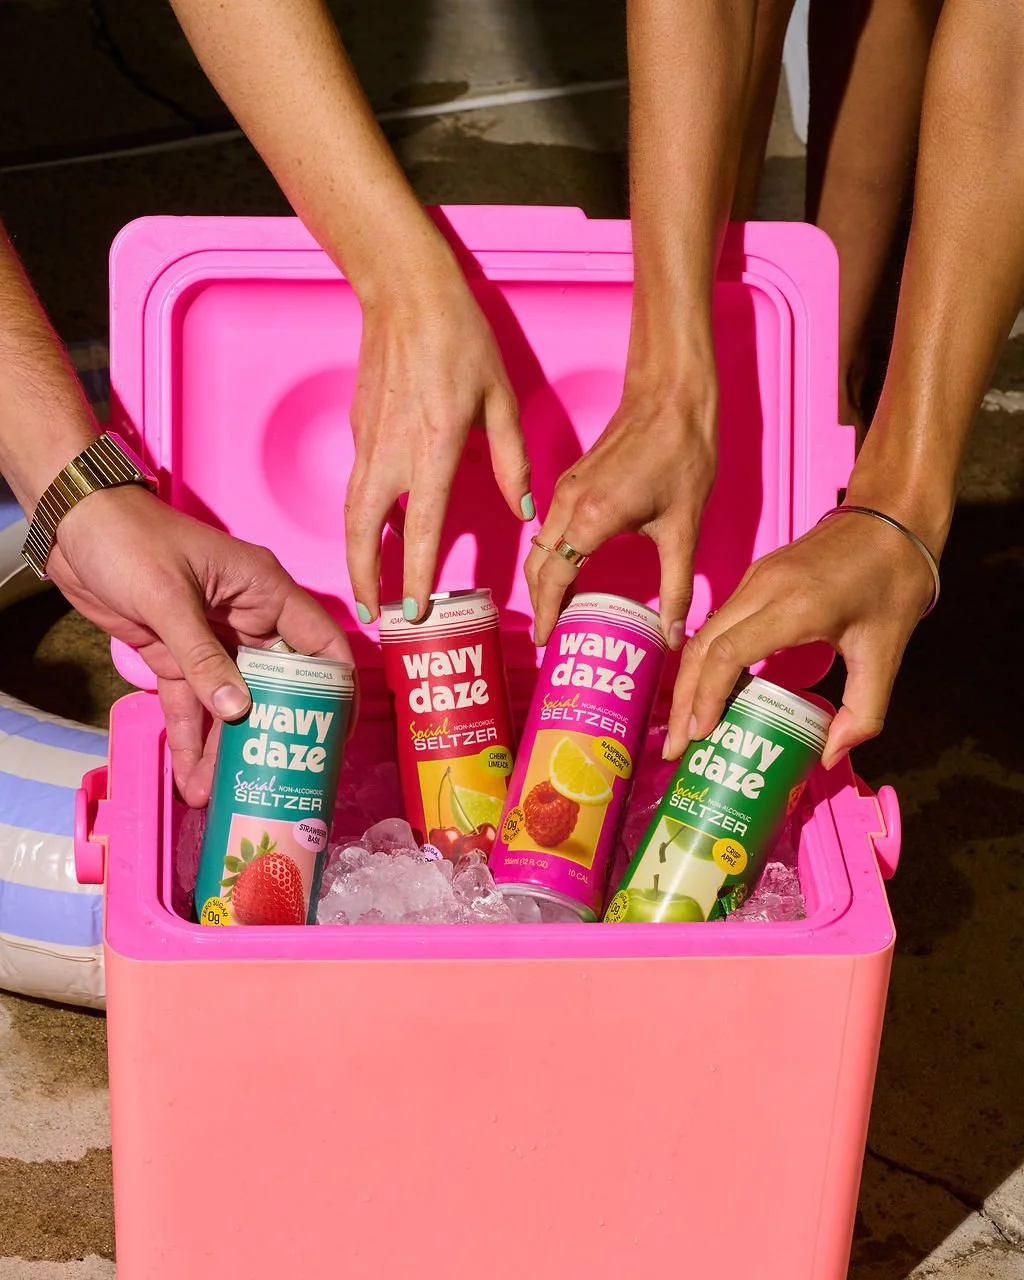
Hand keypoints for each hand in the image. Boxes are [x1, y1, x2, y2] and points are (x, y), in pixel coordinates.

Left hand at [48, 485, 353, 806]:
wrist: (72, 528)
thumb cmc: (129, 539)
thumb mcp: (168, 597)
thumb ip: (202, 656)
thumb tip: (236, 710)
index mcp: (264, 591)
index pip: (319, 644)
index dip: (335, 690)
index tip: (334, 735)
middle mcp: (248, 619)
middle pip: (278, 684)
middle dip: (276, 732)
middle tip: (280, 777)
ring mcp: (213, 641)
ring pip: (232, 703)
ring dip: (227, 747)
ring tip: (226, 793)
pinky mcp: (178, 657)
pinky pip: (192, 704)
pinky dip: (190, 739)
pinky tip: (193, 777)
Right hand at [345, 269, 530, 621]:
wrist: (405, 291)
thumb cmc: (460, 338)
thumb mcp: (502, 400)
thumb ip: (513, 461)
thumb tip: (525, 510)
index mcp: (433, 450)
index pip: (419, 529)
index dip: (415, 574)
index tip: (413, 609)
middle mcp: (391, 452)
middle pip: (362, 532)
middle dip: (364, 577)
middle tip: (374, 614)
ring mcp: (368, 440)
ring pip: (353, 510)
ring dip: (358, 552)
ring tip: (371, 584)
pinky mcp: (359, 426)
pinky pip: (359, 481)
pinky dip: (364, 514)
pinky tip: (384, 525)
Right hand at [525, 382, 716, 645]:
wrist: (670, 396)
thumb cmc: (680, 453)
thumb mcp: (683, 527)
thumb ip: (676, 586)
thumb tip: (674, 634)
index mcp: (590, 518)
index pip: (552, 579)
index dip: (545, 613)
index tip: (544, 641)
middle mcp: (567, 504)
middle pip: (537, 565)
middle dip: (539, 603)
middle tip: (551, 636)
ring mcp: (565, 490)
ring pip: (539, 545)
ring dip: (544, 579)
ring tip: (560, 611)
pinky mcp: (572, 481)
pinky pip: (549, 528)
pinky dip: (552, 556)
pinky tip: (572, 572)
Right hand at [665, 511, 935, 767]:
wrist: (891, 518)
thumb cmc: (892, 582)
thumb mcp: (887, 652)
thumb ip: (864, 711)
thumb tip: (832, 755)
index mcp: (795, 606)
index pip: (728, 654)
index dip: (707, 697)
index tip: (700, 734)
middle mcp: (763, 589)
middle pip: (702, 648)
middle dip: (684, 700)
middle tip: (677, 746)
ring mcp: (754, 579)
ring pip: (703, 634)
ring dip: (689, 681)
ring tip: (686, 725)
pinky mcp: (755, 577)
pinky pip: (716, 622)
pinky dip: (704, 660)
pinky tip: (707, 689)